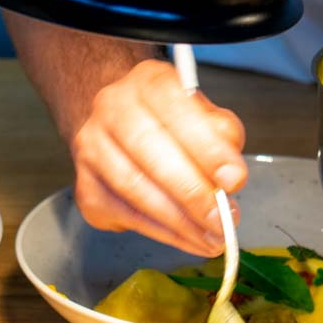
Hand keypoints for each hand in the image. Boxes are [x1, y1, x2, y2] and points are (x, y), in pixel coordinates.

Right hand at [71, 59, 247, 256]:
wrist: (120, 131)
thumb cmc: (171, 125)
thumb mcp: (205, 116)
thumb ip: (223, 137)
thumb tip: (231, 177)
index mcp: (148, 83)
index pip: (177, 113)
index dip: (208, 151)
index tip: (235, 181)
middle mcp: (112, 109)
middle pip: (151, 155)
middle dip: (193, 195)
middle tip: (224, 221)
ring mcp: (92, 149)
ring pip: (136, 191)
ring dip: (180, 223)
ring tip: (212, 239)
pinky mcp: (87, 189)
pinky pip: (127, 216)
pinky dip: (163, 234)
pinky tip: (189, 239)